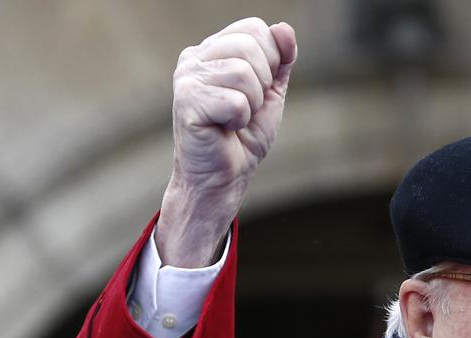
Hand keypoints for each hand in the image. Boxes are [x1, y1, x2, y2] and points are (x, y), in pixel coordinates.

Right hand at [156, 18, 296, 266]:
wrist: (224, 176)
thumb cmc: (244, 135)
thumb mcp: (271, 92)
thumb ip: (280, 59)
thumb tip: (284, 29)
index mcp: (212, 49)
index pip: (254, 28)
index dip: (271, 58)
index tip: (260, 88)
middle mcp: (194, 57)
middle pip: (250, 46)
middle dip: (263, 84)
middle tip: (247, 107)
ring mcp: (186, 77)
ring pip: (245, 74)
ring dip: (252, 105)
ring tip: (235, 120)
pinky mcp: (186, 101)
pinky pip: (236, 101)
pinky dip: (240, 120)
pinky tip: (224, 129)